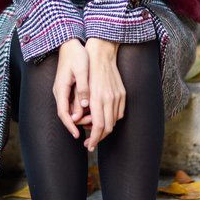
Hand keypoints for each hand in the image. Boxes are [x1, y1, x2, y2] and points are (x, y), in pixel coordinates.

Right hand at [52, 39, 90, 139]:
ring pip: (71, 110)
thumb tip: (84, 105)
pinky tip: (92, 111)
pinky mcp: (68, 89)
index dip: (70, 126)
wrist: (70, 44)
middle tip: (93, 126)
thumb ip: (82, 88)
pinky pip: (74, 104)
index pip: (63, 113)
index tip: (77, 135)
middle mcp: (60, 92)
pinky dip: (82, 110)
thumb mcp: (81, 70)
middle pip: (67, 114)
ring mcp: (63, 91)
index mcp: (61, 89)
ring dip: (81, 117)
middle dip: (79, 123)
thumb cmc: (77, 55)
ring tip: (95, 120)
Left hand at [80, 38, 125, 152]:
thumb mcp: (79, 86)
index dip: (93, 139)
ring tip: (94, 131)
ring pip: (114, 121)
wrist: (102, 53)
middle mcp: (110, 99)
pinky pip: (119, 112)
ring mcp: (118, 96)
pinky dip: (112, 119)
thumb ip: (79, 104)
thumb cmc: (87, 69)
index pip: (98, 126)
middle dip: (98, 138)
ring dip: (105, 129)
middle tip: (89, 143)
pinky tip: (104, 119)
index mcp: (98, 98)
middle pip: (107, 127)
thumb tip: (77, 120)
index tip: (88, 146)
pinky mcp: (122, 93)